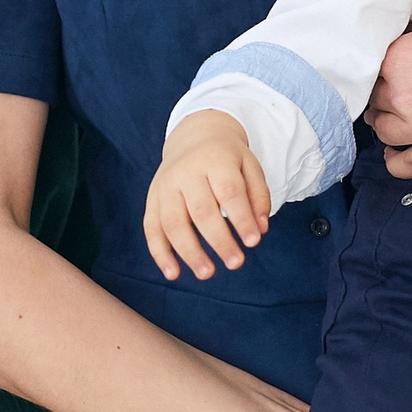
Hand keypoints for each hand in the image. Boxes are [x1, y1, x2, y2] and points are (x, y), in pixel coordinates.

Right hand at [143, 111, 270, 281]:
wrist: (194, 137)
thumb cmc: (228, 158)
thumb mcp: (250, 166)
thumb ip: (258, 196)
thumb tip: (260, 230)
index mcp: (215, 160)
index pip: (229, 192)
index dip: (241, 218)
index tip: (253, 242)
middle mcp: (186, 173)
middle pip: (201, 210)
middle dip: (218, 240)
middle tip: (236, 263)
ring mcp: (165, 186)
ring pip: (173, 222)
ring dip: (188, 252)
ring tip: (207, 273)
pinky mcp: (152, 199)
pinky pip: (151, 229)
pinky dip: (160, 253)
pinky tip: (173, 273)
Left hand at [367, 0, 411, 178]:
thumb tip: (405, 27)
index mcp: (402, 55)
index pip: (371, 64)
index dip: (387, 62)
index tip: (399, 63)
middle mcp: (406, 96)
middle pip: (375, 99)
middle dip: (388, 91)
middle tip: (410, 85)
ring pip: (384, 131)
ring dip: (392, 121)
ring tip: (410, 112)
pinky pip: (402, 166)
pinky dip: (397, 158)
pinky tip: (403, 148)